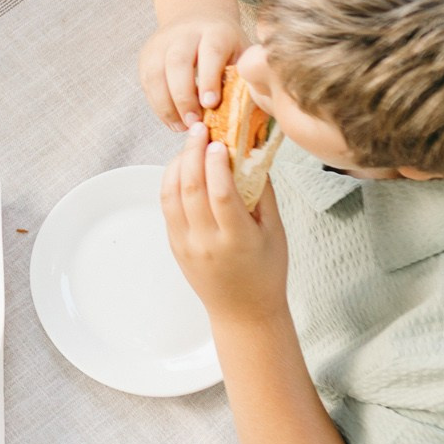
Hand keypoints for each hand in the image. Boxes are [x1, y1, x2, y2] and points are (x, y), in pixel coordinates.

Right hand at [139, 15, 246, 129]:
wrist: (198, 18)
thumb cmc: (227, 46)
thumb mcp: (241, 52)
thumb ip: (246, 75)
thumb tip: (258, 108)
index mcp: (215, 31)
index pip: (210, 52)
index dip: (209, 79)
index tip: (211, 104)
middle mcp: (185, 32)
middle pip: (177, 61)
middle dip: (183, 95)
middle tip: (193, 122)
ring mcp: (162, 42)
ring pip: (156, 72)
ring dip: (166, 104)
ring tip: (181, 127)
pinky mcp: (147, 54)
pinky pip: (147, 81)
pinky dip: (157, 104)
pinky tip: (171, 120)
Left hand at [160, 125, 288, 320]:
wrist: (243, 312)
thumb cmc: (266, 272)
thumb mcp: (275, 232)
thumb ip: (263, 193)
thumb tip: (252, 153)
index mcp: (238, 240)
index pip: (222, 195)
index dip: (217, 165)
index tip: (219, 141)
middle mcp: (207, 242)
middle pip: (191, 189)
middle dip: (192, 154)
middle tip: (199, 130)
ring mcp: (186, 245)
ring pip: (172, 195)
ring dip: (177, 164)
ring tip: (189, 144)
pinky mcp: (174, 245)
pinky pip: (167, 207)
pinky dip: (171, 181)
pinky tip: (182, 166)